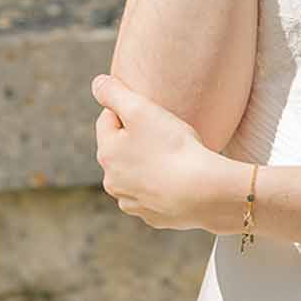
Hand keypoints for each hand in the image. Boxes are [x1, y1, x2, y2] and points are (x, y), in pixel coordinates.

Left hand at [91, 74, 243, 232]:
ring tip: (173, 155)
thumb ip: (113, 92)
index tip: (151, 110)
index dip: (129, 109)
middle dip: (137, 137)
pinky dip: (161, 186)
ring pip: (134, 173)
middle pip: (120, 148)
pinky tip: (179, 179)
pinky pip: (153, 194)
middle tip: (164, 131)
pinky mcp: (153, 216)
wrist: (203, 192)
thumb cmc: (172, 147)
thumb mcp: (140, 109)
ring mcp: (133, 202)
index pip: (107, 119)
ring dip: (147, 163)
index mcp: (106, 154)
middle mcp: (112, 182)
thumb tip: (97, 83)